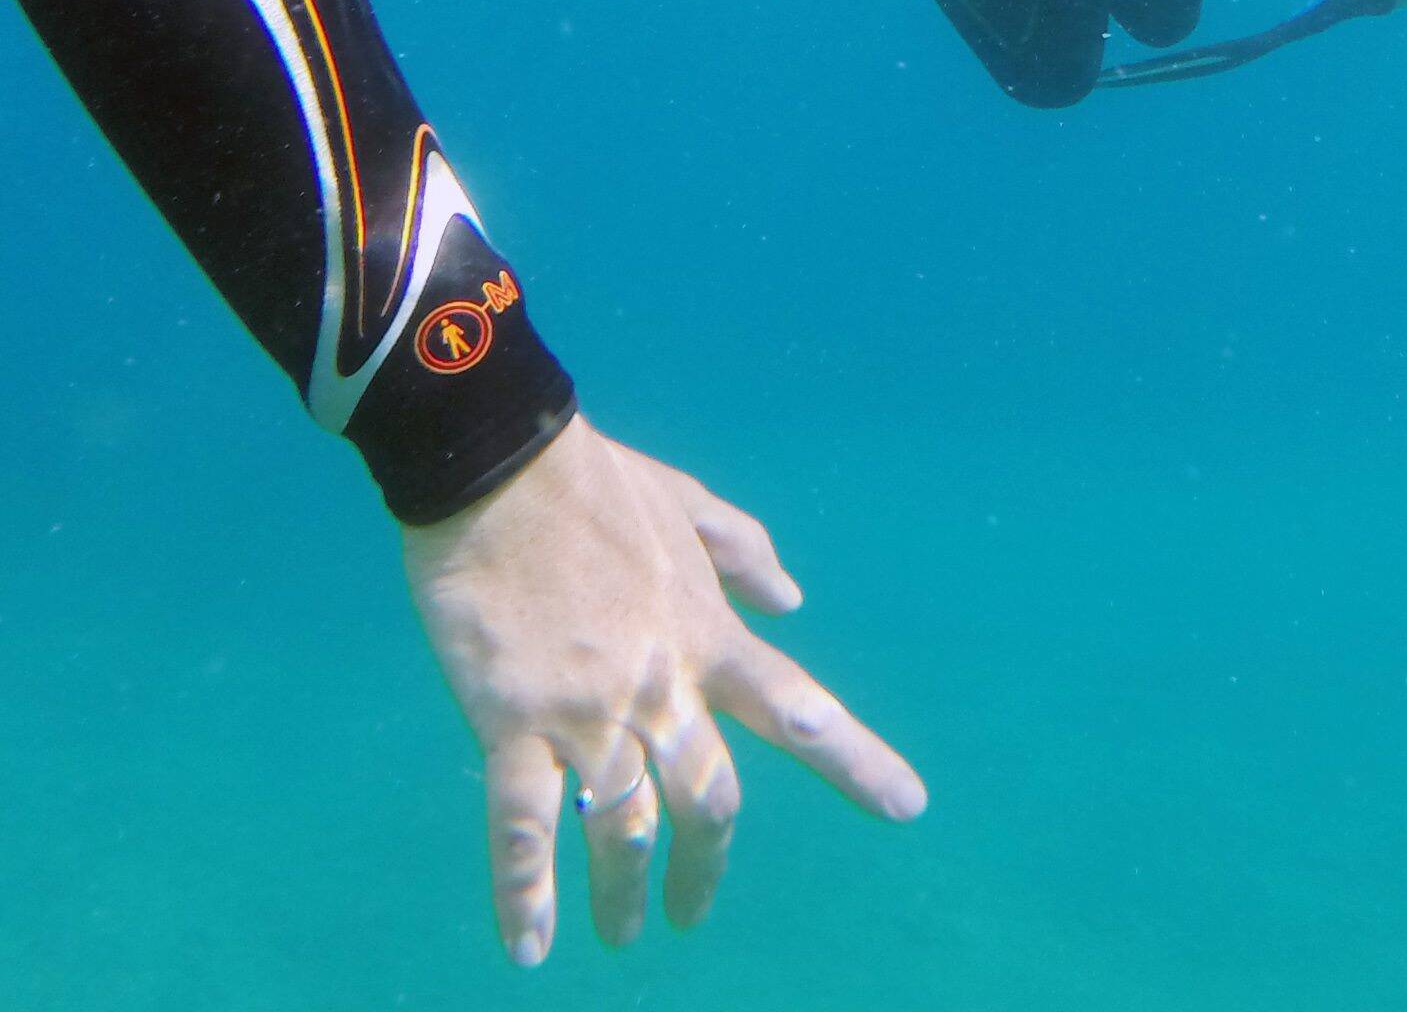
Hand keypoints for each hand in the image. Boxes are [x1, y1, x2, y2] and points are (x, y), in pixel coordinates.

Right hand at [401, 416, 925, 968]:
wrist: (498, 460)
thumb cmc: (592, 480)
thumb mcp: (688, 503)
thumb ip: (746, 554)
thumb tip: (793, 599)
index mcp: (709, 635)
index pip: (800, 708)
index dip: (856, 763)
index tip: (908, 807)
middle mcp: (663, 685)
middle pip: (707, 800)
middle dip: (703, 867)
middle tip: (688, 910)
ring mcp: (589, 708)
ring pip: (624, 829)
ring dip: (623, 893)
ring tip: (618, 932)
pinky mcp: (513, 719)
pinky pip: (522, 826)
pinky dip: (526, 893)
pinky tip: (531, 946)